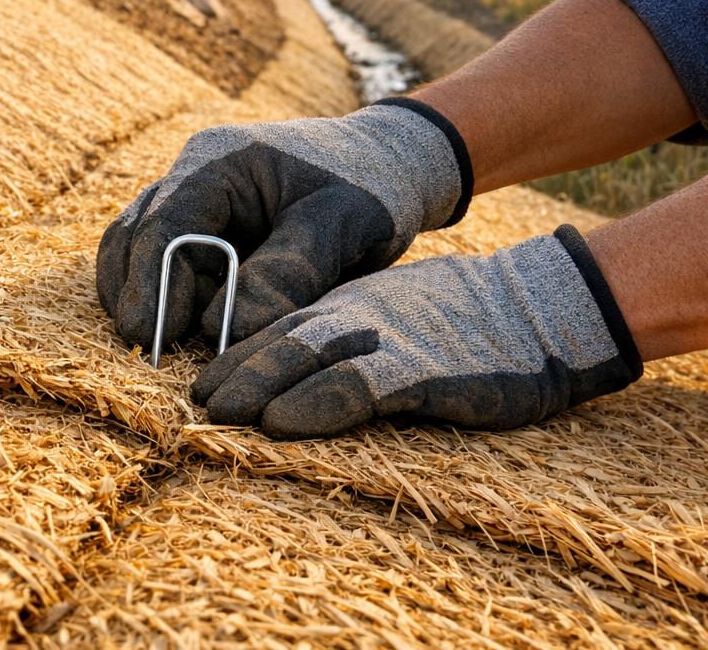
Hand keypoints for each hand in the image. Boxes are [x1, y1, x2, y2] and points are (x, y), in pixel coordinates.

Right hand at [96, 99, 469, 355]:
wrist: (387, 166)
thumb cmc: (371, 187)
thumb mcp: (345, 223)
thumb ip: (289, 272)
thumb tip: (230, 330)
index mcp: (219, 161)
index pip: (165, 222)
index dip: (151, 280)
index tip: (150, 335)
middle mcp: (191, 176)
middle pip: (134, 236)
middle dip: (136, 294)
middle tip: (148, 351)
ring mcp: (190, 201)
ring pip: (134, 249)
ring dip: (141, 298)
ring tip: (159, 346)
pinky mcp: (199, 228)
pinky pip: (160, 262)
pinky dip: (161, 298)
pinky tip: (177, 334)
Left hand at [191, 226, 642, 437]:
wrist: (539, 310)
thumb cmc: (462, 323)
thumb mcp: (390, 324)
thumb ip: (344, 343)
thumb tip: (293, 377)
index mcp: (346, 308)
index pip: (275, 326)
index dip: (234, 356)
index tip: (200, 386)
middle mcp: (355, 318)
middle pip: (277, 339)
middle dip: (233, 370)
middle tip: (192, 402)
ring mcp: (386, 341)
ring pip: (306, 356)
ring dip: (258, 383)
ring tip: (218, 411)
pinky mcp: (423, 371)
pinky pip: (360, 386)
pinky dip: (316, 404)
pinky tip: (282, 422)